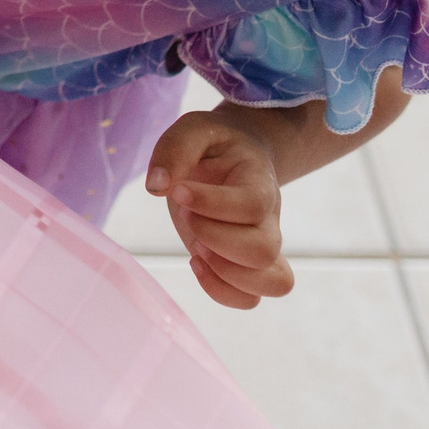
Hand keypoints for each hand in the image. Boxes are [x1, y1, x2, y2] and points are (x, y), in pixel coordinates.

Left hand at [145, 111, 293, 308]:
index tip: (179, 190)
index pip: (252, 204)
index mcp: (259, 182)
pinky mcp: (244, 265)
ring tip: (197, 247)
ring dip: (223, 272)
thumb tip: (156, 186)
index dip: (213, 203)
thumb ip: (175, 149)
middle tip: (188, 216)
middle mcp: (269, 218)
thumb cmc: (214, 144)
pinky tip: (196, 262)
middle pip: (263, 250)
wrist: (237, 156)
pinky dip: (221, 291)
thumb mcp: (193, 129)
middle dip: (214, 238)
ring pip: (271, 283)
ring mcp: (261, 246)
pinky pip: (250, 298)